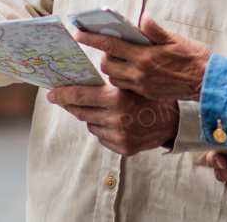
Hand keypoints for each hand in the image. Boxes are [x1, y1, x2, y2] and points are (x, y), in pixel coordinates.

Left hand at [47, 83, 178, 155]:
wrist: (174, 120)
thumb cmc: (151, 96)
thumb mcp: (130, 83)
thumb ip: (108, 83)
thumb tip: (80, 78)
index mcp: (117, 98)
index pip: (81, 96)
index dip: (63, 94)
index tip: (51, 94)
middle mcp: (116, 118)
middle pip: (82, 112)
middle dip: (71, 104)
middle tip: (63, 99)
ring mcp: (119, 136)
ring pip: (91, 125)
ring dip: (91, 117)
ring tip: (103, 109)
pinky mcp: (123, 148)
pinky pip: (102, 137)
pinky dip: (103, 129)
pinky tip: (115, 122)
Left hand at [71, 14, 211, 100]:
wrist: (207, 83)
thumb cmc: (194, 58)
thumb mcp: (177, 39)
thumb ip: (156, 30)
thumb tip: (142, 18)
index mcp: (146, 56)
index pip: (111, 45)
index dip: (92, 38)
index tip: (77, 32)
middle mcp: (140, 73)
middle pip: (107, 64)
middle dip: (102, 55)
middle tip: (105, 46)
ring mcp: (142, 86)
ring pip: (113, 78)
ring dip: (111, 68)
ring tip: (116, 58)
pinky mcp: (145, 95)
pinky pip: (123, 87)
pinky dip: (120, 78)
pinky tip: (127, 70)